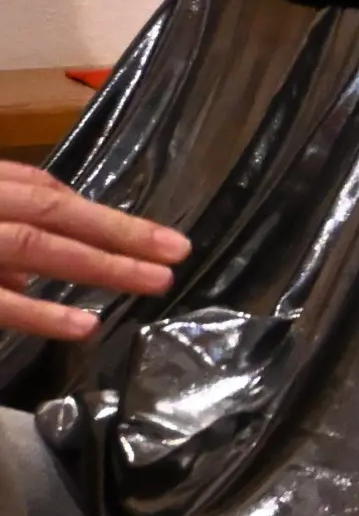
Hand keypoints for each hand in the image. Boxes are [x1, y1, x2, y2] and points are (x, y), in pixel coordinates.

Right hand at [0, 162, 188, 340]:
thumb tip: (24, 277)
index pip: (41, 188)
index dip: (95, 212)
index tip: (148, 232)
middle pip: (55, 211)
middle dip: (120, 232)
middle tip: (178, 252)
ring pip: (36, 246)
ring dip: (102, 265)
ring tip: (158, 281)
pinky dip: (41, 314)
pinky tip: (87, 326)